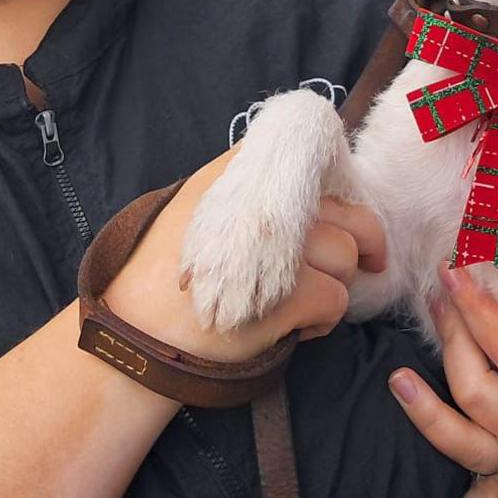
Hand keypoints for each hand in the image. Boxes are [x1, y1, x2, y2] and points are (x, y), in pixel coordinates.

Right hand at [102, 147, 387, 365]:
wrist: (137, 332)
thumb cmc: (164, 278)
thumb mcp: (198, 207)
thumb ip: (246, 191)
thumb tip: (307, 185)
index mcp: (240, 173)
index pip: (315, 164)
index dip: (336, 198)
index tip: (336, 220)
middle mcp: (263, 199)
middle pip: (349, 214)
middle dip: (360, 246)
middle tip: (361, 265)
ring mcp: (276, 244)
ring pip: (347, 257)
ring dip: (334, 286)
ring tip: (298, 304)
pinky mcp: (288, 292)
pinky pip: (337, 299)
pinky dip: (322, 321)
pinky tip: (292, 329)